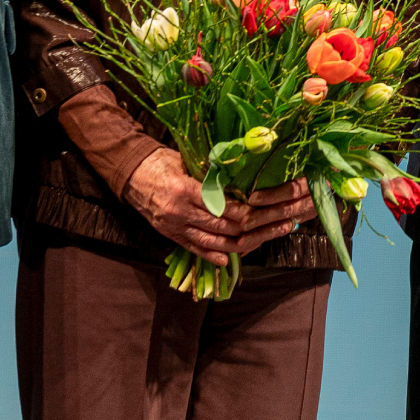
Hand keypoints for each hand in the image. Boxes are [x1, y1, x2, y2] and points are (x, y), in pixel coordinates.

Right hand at [121, 150, 317, 263]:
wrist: (130, 173)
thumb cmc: (162, 160)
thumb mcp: (187, 159)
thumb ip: (213, 172)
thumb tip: (246, 176)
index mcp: (186, 190)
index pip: (227, 208)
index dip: (255, 211)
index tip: (279, 205)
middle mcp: (182, 214)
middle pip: (229, 228)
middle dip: (263, 226)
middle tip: (289, 220)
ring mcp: (177, 229)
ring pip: (218, 244)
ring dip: (250, 242)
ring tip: (274, 234)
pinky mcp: (172, 237)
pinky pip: (198, 251)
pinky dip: (217, 257)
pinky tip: (235, 259)